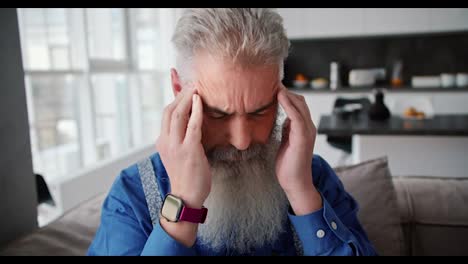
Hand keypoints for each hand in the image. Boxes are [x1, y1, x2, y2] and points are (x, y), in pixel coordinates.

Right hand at [156, 89, 210, 208]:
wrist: (186, 196)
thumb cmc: (185, 176)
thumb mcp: (177, 154)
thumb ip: (180, 139)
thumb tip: (190, 125)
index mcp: (162, 142)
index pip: (166, 115)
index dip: (174, 99)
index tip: (183, 88)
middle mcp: (166, 142)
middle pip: (169, 110)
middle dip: (180, 95)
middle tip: (191, 84)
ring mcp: (176, 146)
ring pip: (178, 114)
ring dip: (187, 98)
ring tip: (196, 88)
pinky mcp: (189, 150)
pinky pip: (192, 126)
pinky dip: (196, 111)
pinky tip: (200, 102)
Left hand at [276, 85, 321, 214]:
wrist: (295, 182)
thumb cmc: (289, 164)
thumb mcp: (286, 141)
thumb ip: (286, 129)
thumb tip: (281, 118)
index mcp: (303, 128)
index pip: (297, 104)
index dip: (286, 94)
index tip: (272, 86)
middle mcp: (308, 127)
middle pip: (300, 101)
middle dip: (286, 91)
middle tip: (271, 82)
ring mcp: (307, 132)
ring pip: (300, 105)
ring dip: (287, 94)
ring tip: (275, 85)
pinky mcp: (303, 138)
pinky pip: (297, 116)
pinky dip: (289, 105)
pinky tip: (280, 96)